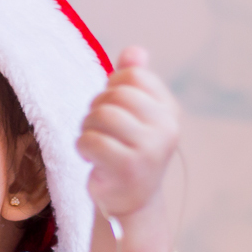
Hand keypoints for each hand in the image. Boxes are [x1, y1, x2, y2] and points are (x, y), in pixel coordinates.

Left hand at [77, 47, 178, 218]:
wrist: (129, 200)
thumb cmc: (126, 151)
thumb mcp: (133, 115)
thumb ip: (133, 81)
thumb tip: (134, 51)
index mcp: (168, 110)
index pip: (132, 75)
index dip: (110, 87)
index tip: (111, 109)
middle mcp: (167, 127)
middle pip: (115, 94)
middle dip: (95, 109)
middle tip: (98, 130)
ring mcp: (151, 148)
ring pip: (102, 115)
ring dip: (86, 128)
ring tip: (94, 143)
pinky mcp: (130, 167)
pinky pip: (91, 140)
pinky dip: (83, 147)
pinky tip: (91, 158)